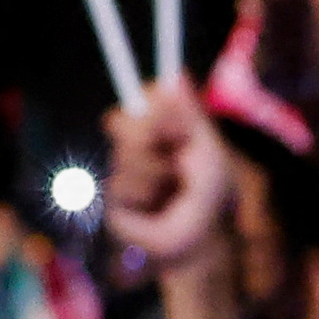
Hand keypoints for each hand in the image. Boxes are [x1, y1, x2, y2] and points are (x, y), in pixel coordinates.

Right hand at [99, 77, 243, 318]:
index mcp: (149, 134)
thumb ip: (188, 116)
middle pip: (120, 120)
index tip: (161, 100)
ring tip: (171, 187)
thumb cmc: (207, 197)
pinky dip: (145, 193)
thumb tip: (174, 76)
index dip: (146, 103)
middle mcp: (128, 152)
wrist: (201, 242)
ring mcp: (117, 177)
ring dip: (154, 170)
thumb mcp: (205, 151)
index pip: (134, 103)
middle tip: (174, 149)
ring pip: (123, 154)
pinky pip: (120, 185)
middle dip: (150, 132)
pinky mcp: (111, 206)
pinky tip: (155, 206)